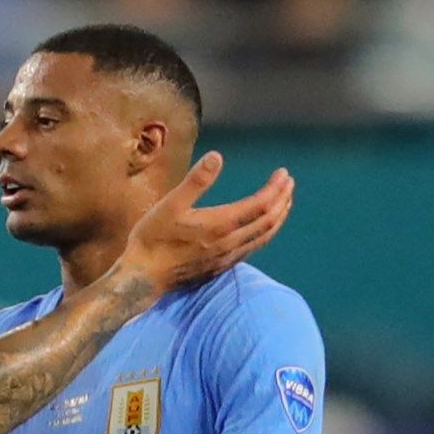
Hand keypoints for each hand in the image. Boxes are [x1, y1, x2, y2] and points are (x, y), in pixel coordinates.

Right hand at [120, 153, 292, 293]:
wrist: (144, 276)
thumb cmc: (153, 238)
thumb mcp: (170, 204)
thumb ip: (196, 181)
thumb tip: (217, 156)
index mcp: (220, 224)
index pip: (261, 204)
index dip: (275, 188)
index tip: (283, 173)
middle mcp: (230, 242)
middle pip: (269, 220)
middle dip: (282, 200)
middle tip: (288, 183)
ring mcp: (228, 257)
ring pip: (264, 236)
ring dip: (278, 217)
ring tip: (284, 202)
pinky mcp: (222, 266)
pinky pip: (253, 247)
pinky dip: (265, 232)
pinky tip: (261, 227)